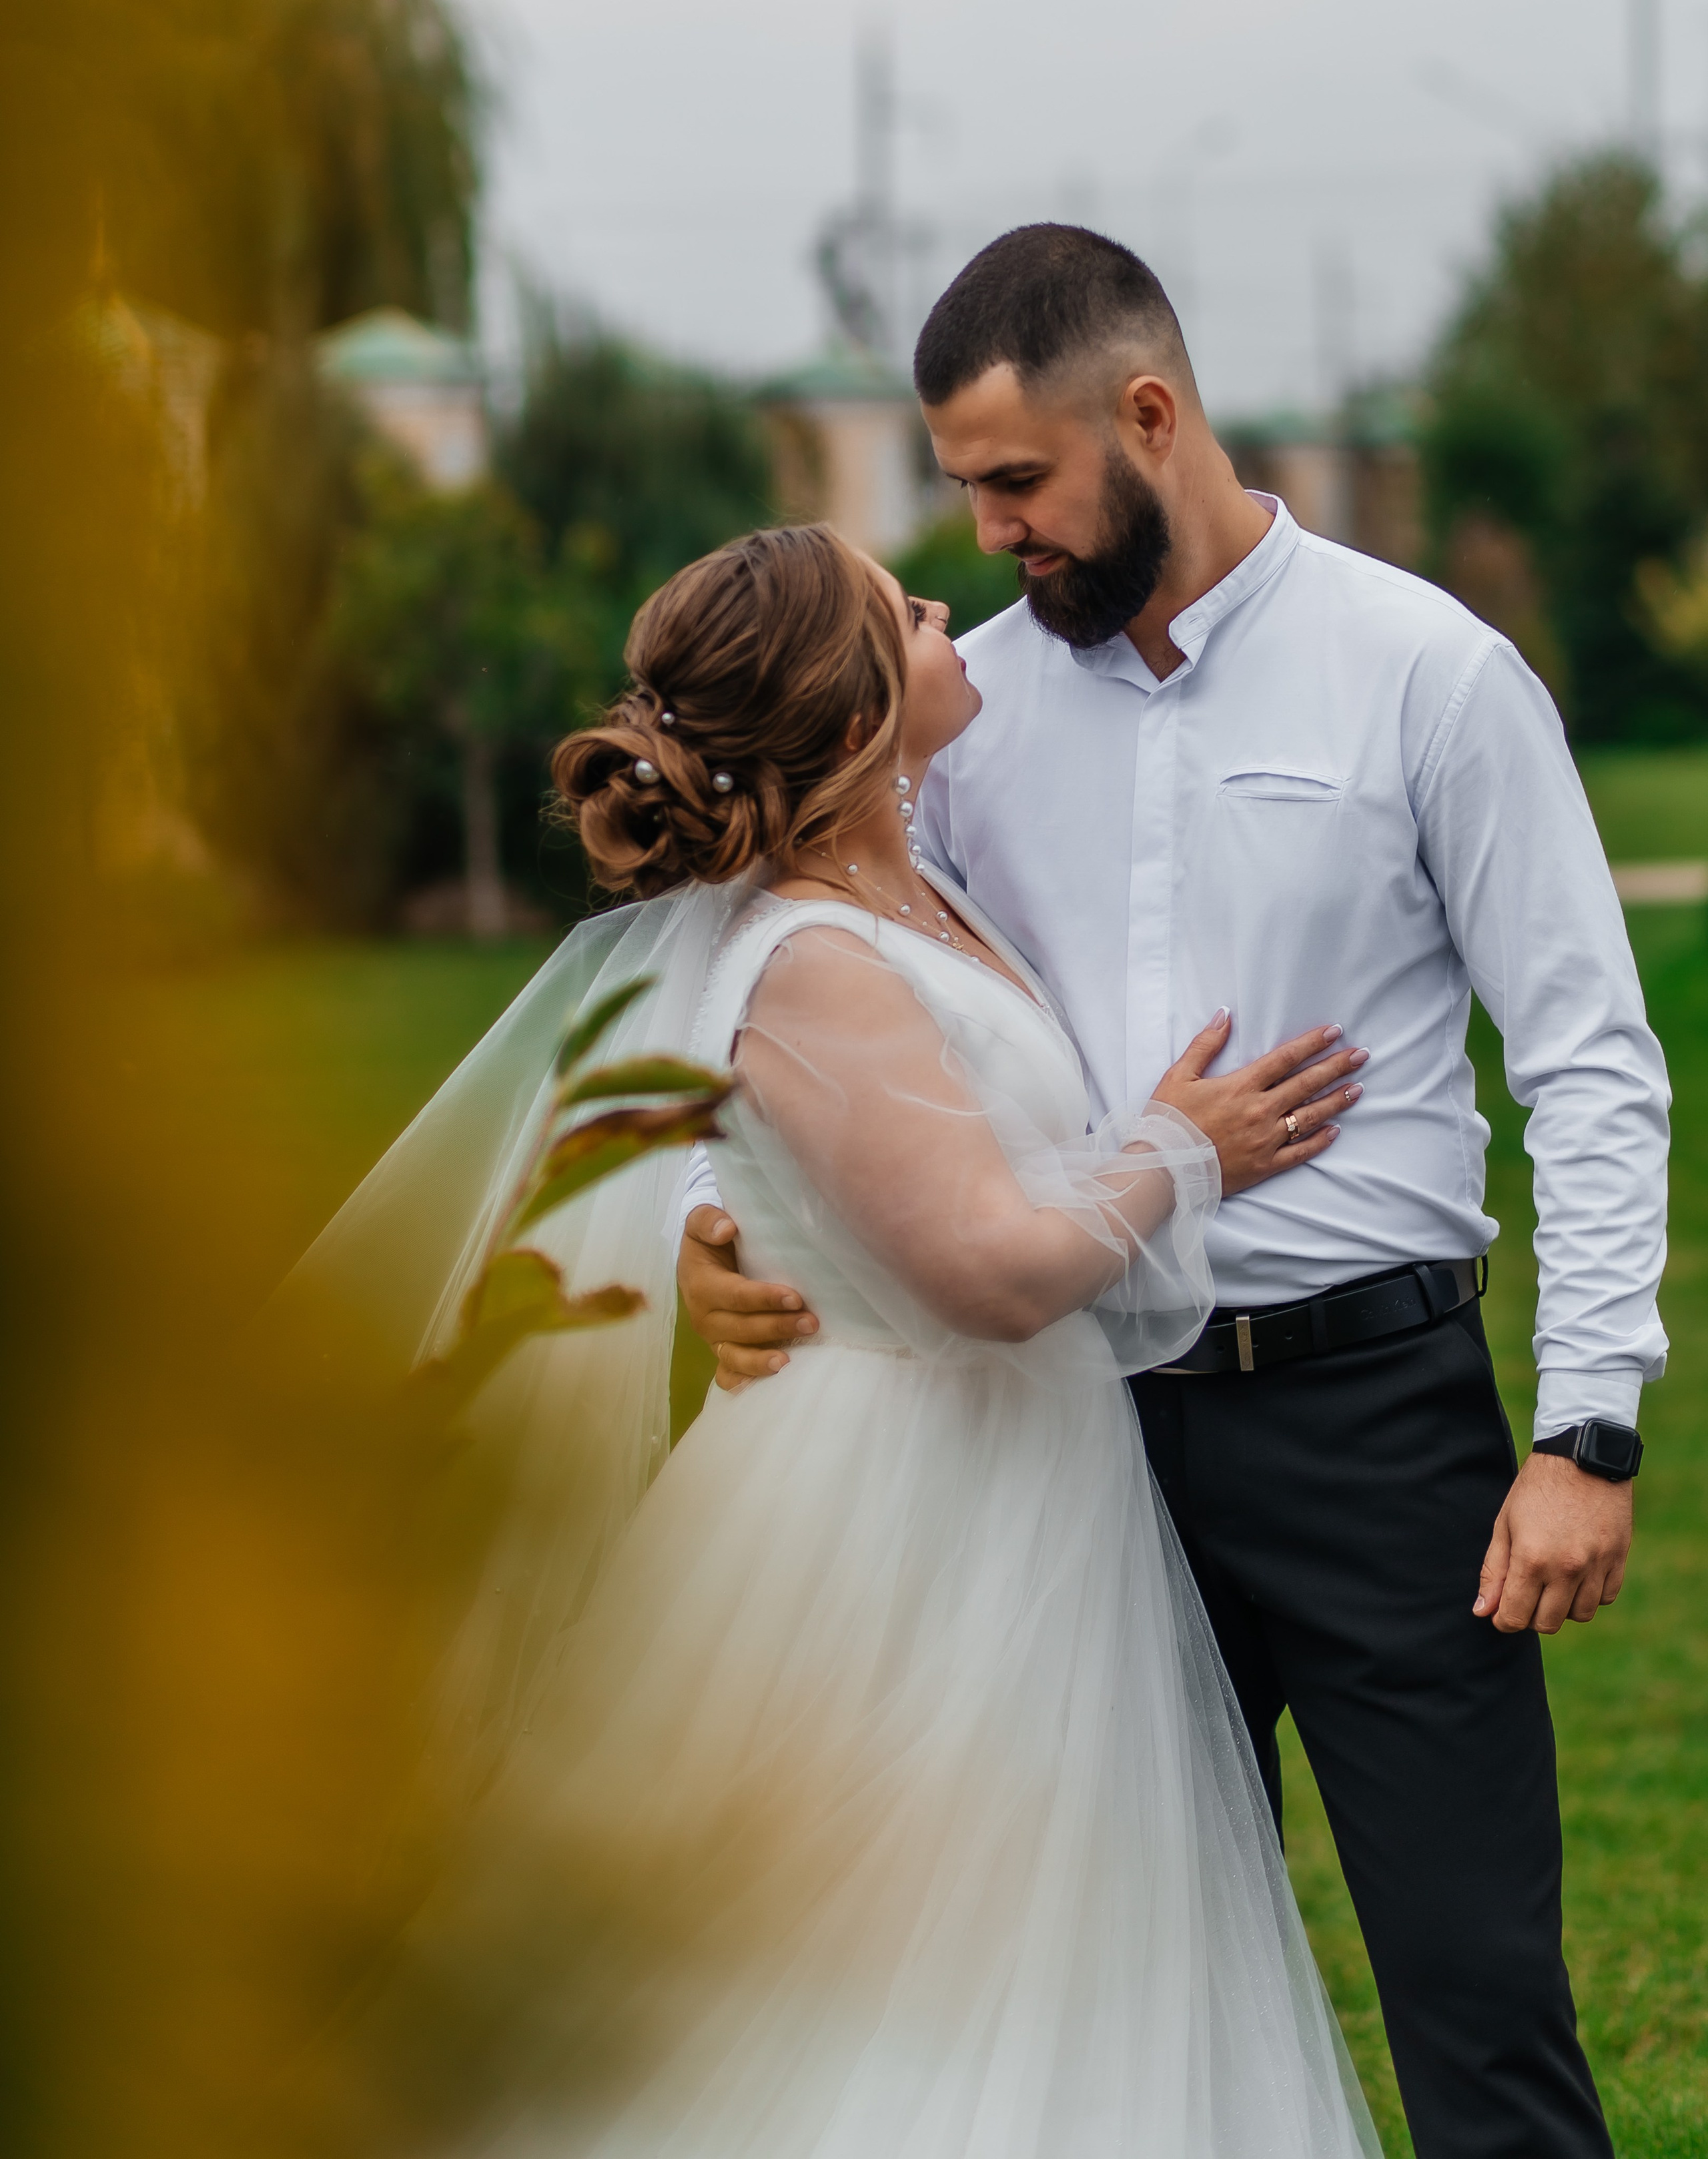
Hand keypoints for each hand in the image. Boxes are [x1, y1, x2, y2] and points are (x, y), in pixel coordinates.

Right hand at [677, 1205, 818, 1389]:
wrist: (700, 1259)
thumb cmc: (710, 1240)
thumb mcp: (702, 1221)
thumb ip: (709, 1220)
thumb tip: (727, 1228)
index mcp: (702, 1285)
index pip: (735, 1295)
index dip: (763, 1298)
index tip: (794, 1297)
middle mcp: (705, 1317)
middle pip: (741, 1328)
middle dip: (775, 1327)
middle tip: (811, 1322)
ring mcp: (714, 1338)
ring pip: (734, 1356)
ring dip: (761, 1360)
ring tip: (788, 1361)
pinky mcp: (722, 1350)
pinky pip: (727, 1373)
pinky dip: (742, 1381)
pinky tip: (764, 1389)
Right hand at [1152, 1011, 1367, 1195]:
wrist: (1163, 1167)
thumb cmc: (1168, 1121)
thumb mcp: (1178, 1076)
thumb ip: (1204, 1045)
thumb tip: (1224, 1015)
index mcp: (1241, 1087)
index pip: (1285, 1059)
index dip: (1312, 1043)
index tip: (1335, 1032)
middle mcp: (1260, 1111)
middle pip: (1306, 1084)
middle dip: (1337, 1067)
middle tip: (1362, 1055)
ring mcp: (1265, 1140)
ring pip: (1309, 1117)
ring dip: (1336, 1101)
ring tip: (1358, 1088)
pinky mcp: (1264, 1166)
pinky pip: (1299, 1152)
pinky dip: (1319, 1141)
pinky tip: (1335, 1131)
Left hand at [1474, 1451, 1632, 1632]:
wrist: (1582, 1458)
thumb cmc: (1535, 1489)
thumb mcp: (1505, 1525)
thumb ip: (1494, 1571)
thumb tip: (1482, 1611)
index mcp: (1532, 1559)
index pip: (1515, 1617)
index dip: (1503, 1620)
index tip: (1501, 1611)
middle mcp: (1567, 1568)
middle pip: (1547, 1623)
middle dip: (1531, 1616)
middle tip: (1526, 1593)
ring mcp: (1597, 1565)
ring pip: (1580, 1615)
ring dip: (1562, 1606)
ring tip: (1553, 1581)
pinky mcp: (1618, 1559)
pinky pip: (1606, 1597)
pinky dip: (1590, 1594)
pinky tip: (1578, 1574)